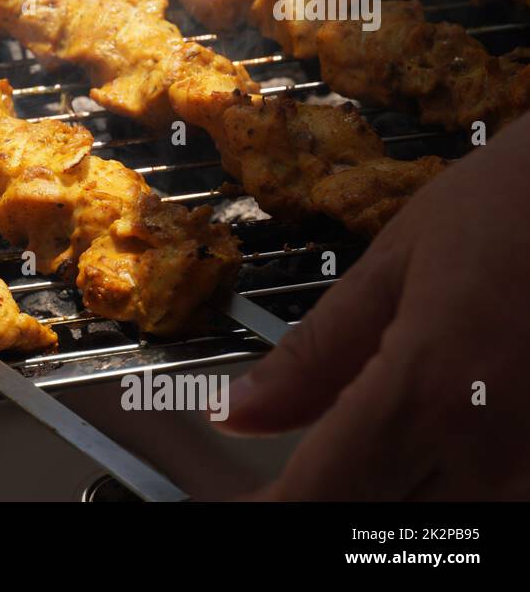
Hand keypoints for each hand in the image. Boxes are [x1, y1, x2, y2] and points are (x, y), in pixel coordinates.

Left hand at [216, 112, 529, 499]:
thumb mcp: (397, 263)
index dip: (265, 511)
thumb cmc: (515, 203)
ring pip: (439, 531)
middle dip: (316, 507)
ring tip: (343, 467)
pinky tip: (413, 467)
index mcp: (434, 392)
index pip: (318, 496)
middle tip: (278, 482)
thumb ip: (314, 354)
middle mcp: (497, 453)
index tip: (236, 502)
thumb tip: (233, 414)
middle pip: (375, 528)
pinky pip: (492, 506)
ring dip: (378, 508)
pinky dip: (439, 496)